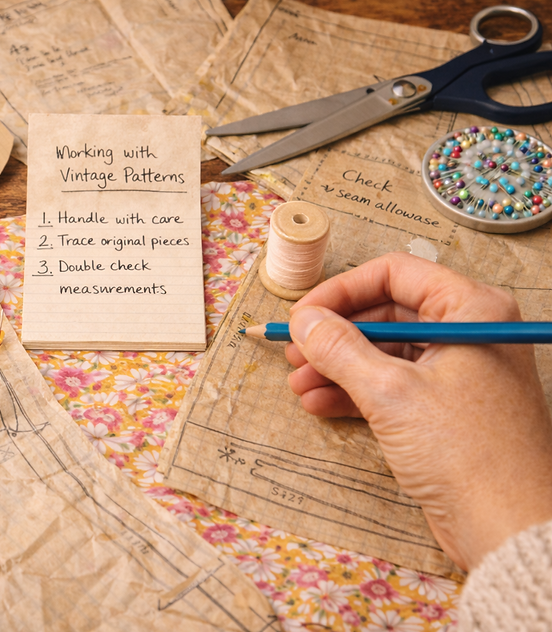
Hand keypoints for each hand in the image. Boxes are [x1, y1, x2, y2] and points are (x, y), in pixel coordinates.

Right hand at [285, 252, 551, 570]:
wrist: (508, 529)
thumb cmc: (470, 454)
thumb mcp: (391, 392)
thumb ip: (340, 349)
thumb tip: (305, 320)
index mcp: (472, 310)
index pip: (395, 274)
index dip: (342, 291)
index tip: (304, 314)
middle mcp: (468, 334)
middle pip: (385, 314)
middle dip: (334, 335)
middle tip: (294, 352)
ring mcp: (456, 373)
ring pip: (383, 352)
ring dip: (336, 367)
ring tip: (299, 385)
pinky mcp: (444, 410)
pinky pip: (390, 386)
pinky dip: (353, 393)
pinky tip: (320, 404)